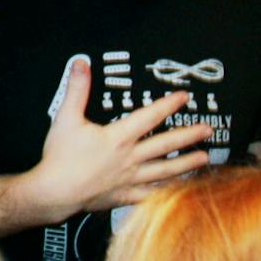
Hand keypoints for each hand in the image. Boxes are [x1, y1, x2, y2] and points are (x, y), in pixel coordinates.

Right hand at [22, 56, 211, 220]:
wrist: (53, 192)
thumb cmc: (59, 158)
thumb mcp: (66, 118)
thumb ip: (77, 90)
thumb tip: (81, 64)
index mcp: (118, 138)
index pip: (149, 117)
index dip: (168, 105)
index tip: (184, 98)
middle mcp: (129, 158)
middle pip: (165, 145)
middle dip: (189, 136)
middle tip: (207, 130)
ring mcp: (129, 179)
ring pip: (164, 171)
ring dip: (186, 164)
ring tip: (204, 158)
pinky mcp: (124, 196)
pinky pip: (150, 195)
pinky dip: (166, 193)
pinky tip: (180, 192)